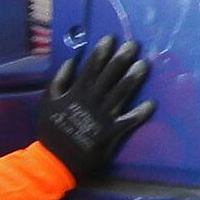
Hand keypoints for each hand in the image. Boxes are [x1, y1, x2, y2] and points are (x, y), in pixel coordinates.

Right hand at [35, 39, 153, 182]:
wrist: (55, 161)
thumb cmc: (51, 130)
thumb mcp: (48, 101)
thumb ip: (59, 80)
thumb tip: (72, 61)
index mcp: (75, 93)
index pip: (90, 68)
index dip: (101, 52)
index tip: (111, 38)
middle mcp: (91, 101)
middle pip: (109, 76)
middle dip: (121, 59)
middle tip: (133, 45)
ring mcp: (102, 116)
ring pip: (120, 94)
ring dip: (133, 79)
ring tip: (144, 65)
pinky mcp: (110, 132)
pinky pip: (128, 121)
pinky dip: (139, 113)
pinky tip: (151, 104)